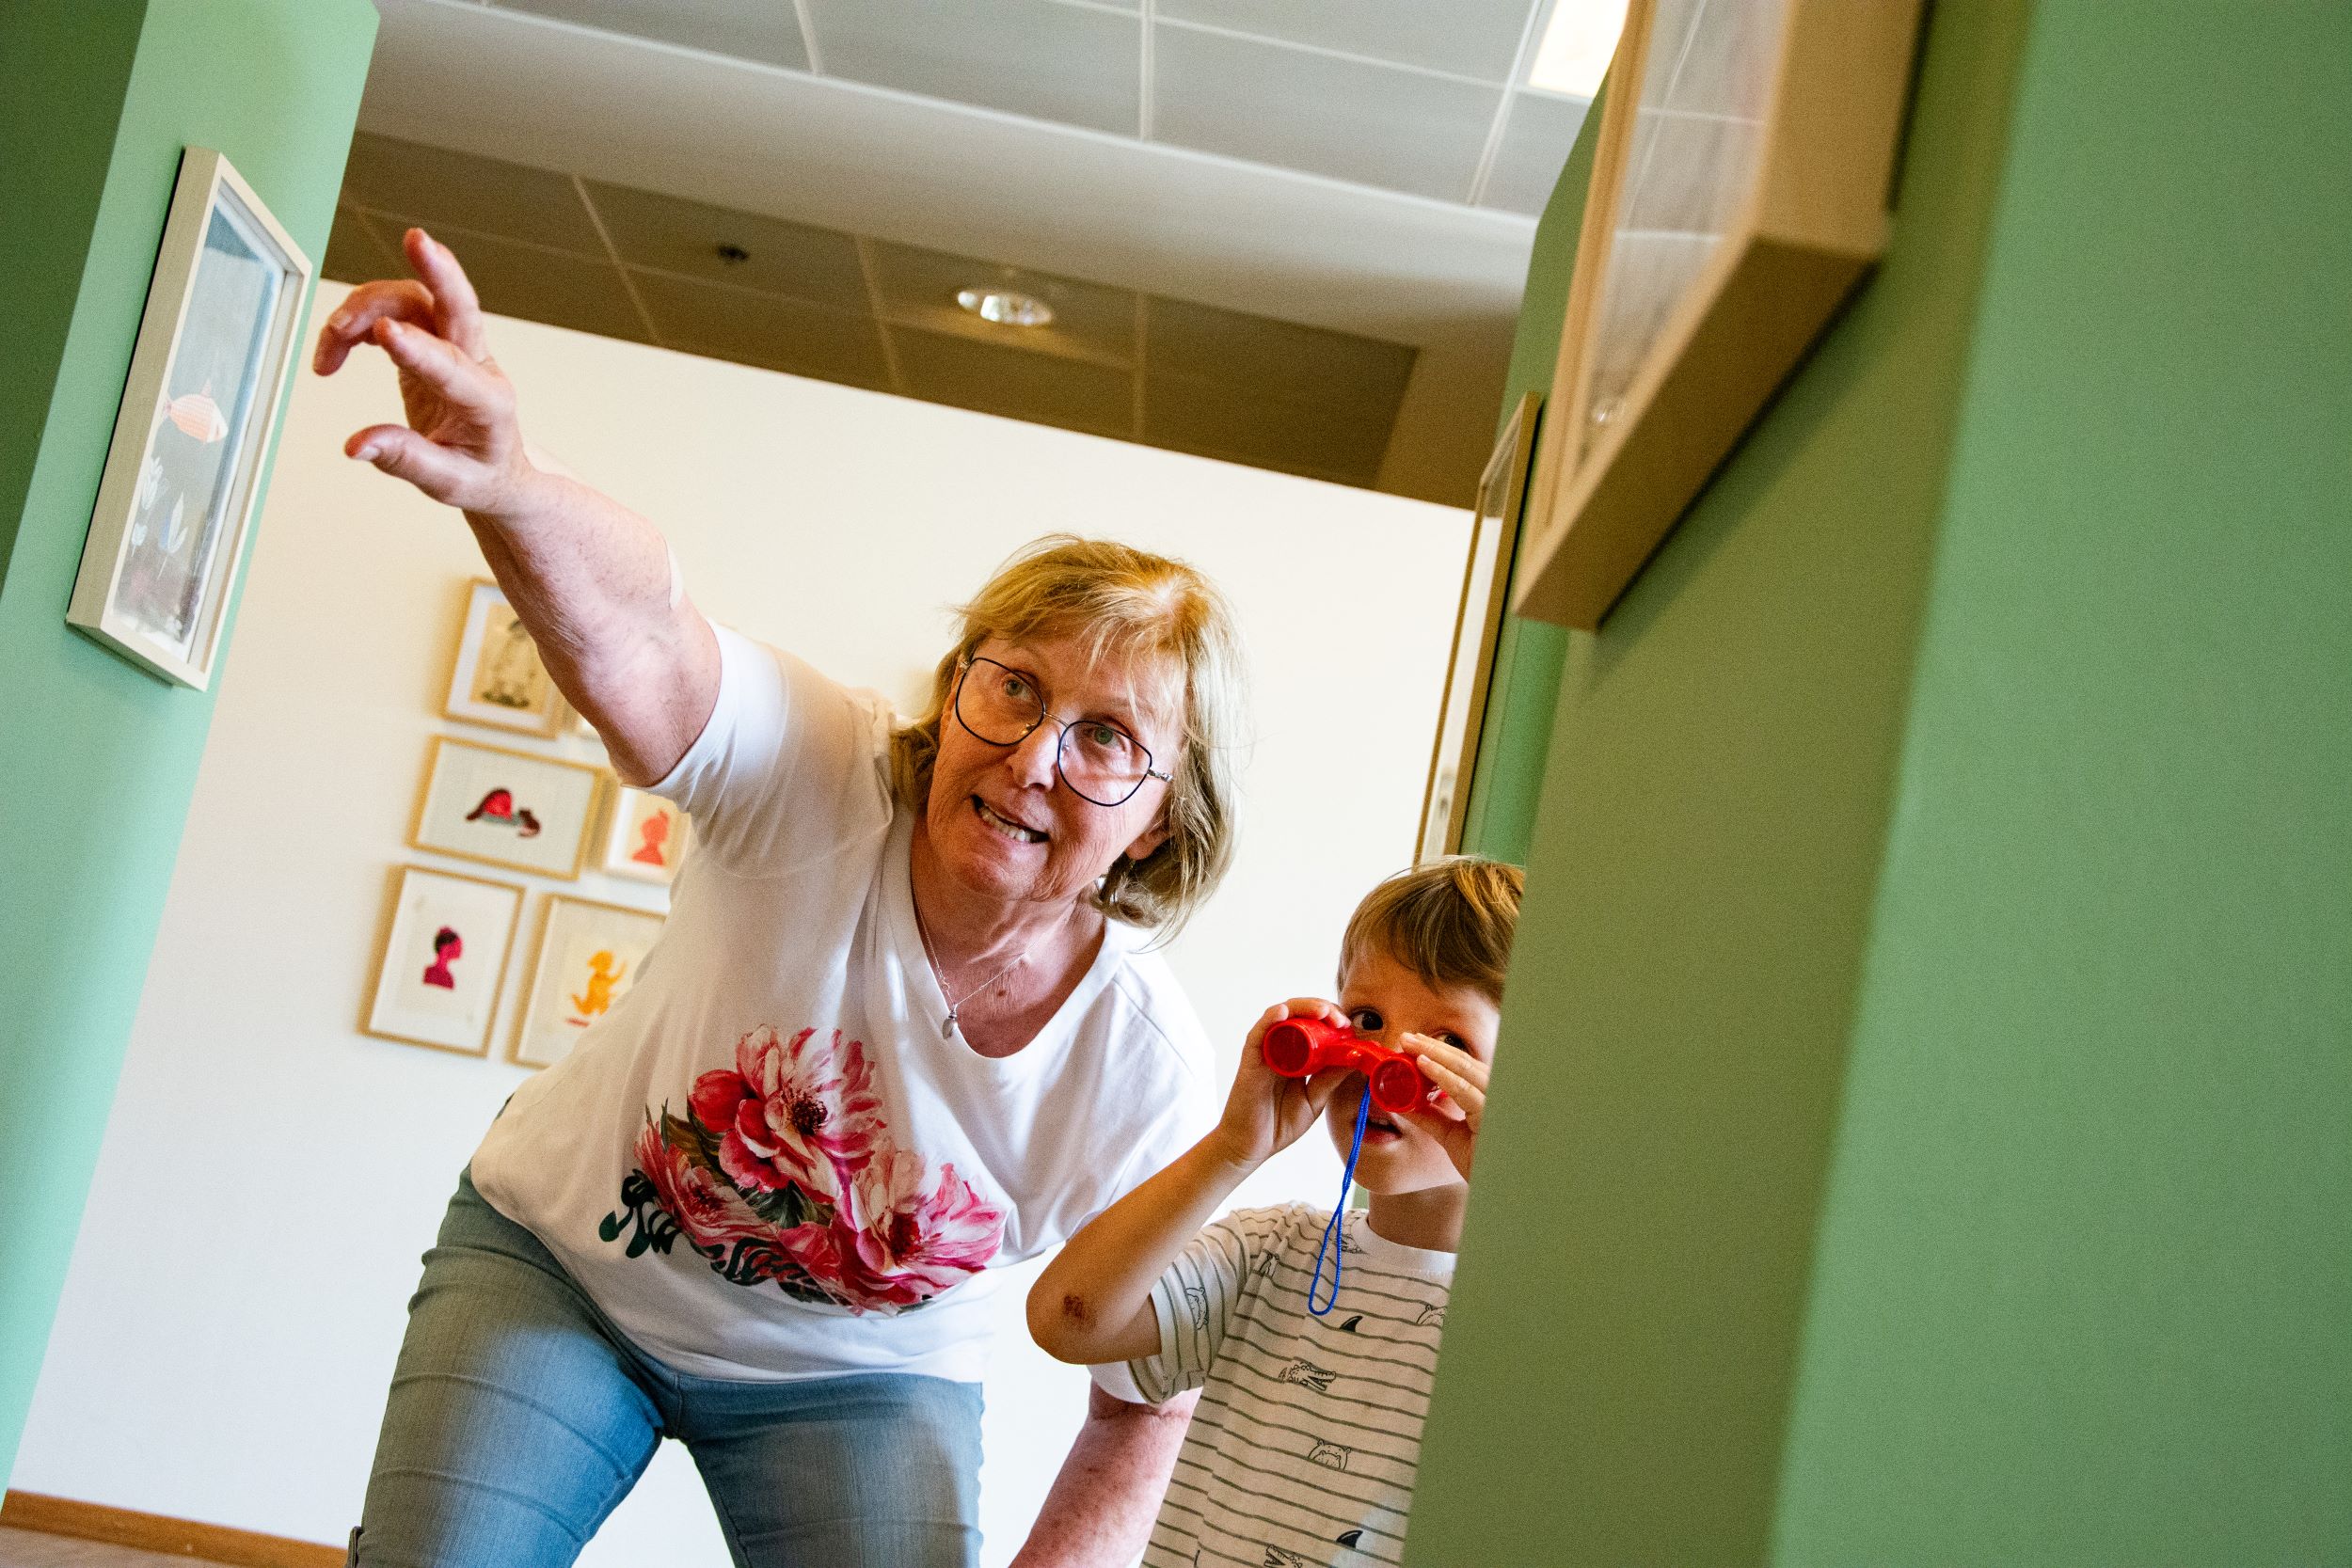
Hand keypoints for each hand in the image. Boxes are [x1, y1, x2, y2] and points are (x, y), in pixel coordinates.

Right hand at [313, 227, 538, 514]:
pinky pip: (394, 312)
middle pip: (458, 306)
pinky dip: (357, 325)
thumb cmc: (480, 477)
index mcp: (489, 403)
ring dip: (363, 312)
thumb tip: (356, 446)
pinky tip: (333, 352)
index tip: (383, 332)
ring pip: (412, 302)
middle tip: (417, 239)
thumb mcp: (450, 485)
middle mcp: (478, 365)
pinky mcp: (433, 340)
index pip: (455, 368)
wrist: (499, 470)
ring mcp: (457, 346)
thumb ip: (407, 461)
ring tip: (327, 352)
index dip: (419, 349)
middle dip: (438, 270)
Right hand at [1207, 999, 1351, 1171]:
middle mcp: (1281, 1047)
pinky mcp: (1250, 1059)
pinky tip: (1283, 1013)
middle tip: (1341, 1020)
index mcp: (1299, 1055)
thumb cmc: (1279, 1124)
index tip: (1352, 1028)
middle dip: (1323, 1009)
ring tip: (1323, 1012)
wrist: (1251, 1147)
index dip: (1334, 1020)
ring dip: (1303, 1008)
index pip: (1317, 1025)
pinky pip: (1258, 1032)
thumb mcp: (1314, 1100)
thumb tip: (1356, 1056)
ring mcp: (1265, 1051)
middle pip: (1301, 1013)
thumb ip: (1331, 1079)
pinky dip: (1271, 1018)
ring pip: (1282, 1015)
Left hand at [1400, 1033, 1487, 1179]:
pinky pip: (1465, 1090)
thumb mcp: (1450, 1136)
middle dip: (1432, 1047)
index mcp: (1488, 1096)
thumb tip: (1403, 1101)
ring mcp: (1496, 1102)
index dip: (1439, 1052)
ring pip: (1465, 1069)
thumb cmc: (1481, 1164)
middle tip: (1405, 1037)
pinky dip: (1443, 1075)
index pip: (1464, 1066)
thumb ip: (1430, 1117)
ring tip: (1410, 1045)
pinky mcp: (1492, 1114)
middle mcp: (1495, 1094)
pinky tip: (1423, 1065)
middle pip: (1464, 1061)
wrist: (1495, 1189)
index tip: (1414, 1043)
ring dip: (1434, 1054)